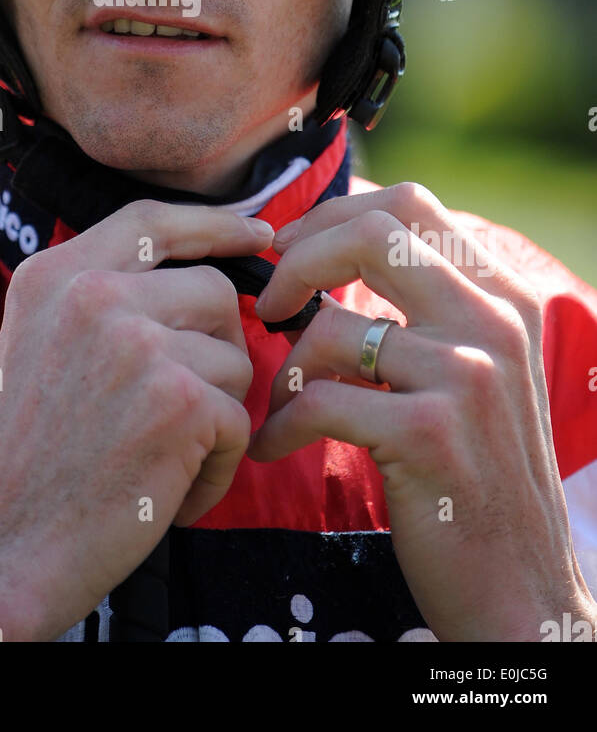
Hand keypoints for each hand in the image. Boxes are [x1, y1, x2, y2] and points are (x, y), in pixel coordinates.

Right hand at [0, 199, 274, 640]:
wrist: (1, 550)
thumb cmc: (28, 460)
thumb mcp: (37, 345)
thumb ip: (98, 299)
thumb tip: (202, 275)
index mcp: (54, 275)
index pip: (152, 221)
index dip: (214, 223)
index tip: (257, 233)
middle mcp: (93, 295)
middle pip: (214, 292)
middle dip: (218, 352)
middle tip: (181, 412)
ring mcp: (136, 343)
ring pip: (235, 359)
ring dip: (217, 416)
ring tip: (162, 459)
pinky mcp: (178, 400)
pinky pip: (240, 421)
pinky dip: (218, 468)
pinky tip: (171, 495)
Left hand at [247, 181, 594, 640]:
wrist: (523, 589)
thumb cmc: (475, 476)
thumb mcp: (474, 372)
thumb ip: (427, 306)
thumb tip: (335, 242)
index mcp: (503, 296)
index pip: (410, 204)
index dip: (334, 215)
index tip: (292, 250)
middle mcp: (493, 322)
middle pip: (372, 233)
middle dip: (300, 260)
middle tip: (270, 305)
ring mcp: (467, 376)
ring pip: (332, 326)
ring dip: (283, 367)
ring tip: (277, 403)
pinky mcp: (431, 434)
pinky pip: (318, 401)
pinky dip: (279, 425)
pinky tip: (273, 447)